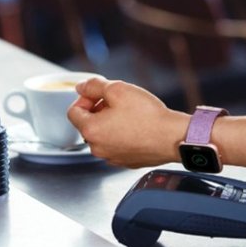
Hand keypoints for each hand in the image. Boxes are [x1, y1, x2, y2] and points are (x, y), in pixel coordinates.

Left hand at [67, 77, 187, 167]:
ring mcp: (112, 157)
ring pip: (103, 134)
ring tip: (130, 114)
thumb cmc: (147, 116)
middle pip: (88, 123)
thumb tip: (81, 87)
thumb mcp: (117, 89)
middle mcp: (97, 148)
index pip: (73, 111)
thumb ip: (93, 86)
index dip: (85, 98)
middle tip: (118, 102)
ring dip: (110, 122)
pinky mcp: (125, 161)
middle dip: (99, 110)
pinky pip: (116, 144)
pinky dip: (122, 135)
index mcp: (91, 130)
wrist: (172, 137)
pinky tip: (137, 126)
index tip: (99, 94)